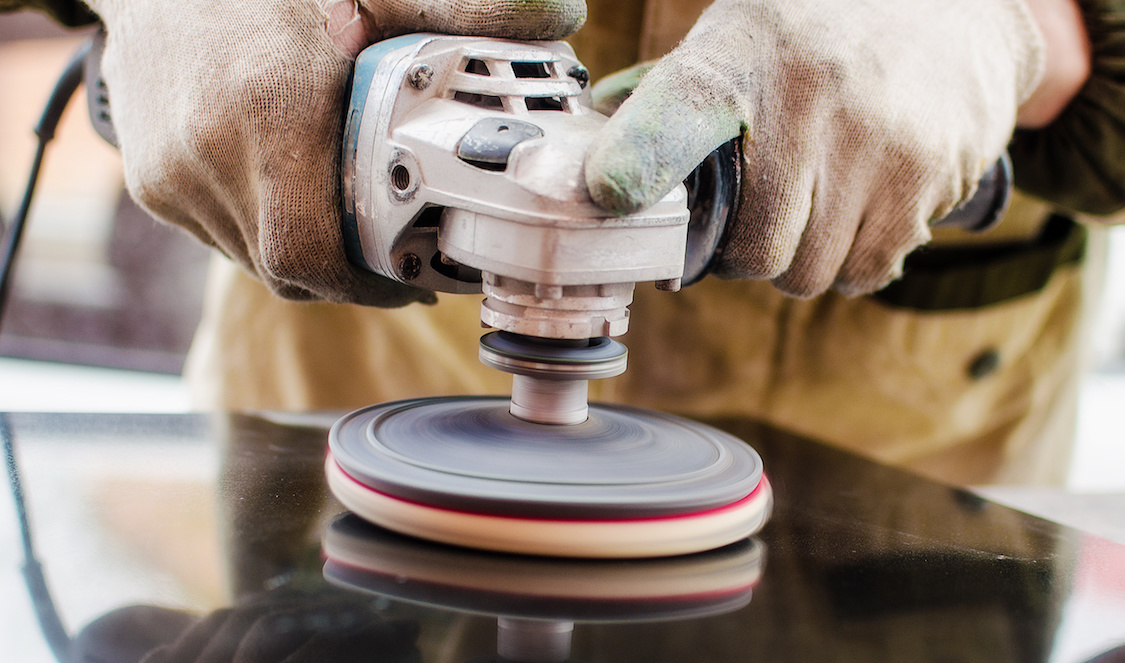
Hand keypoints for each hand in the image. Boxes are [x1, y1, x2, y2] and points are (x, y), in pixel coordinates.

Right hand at [85, 0, 586, 304]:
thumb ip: (461, 8)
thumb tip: (560, 17)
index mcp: (266, 112)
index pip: (314, 256)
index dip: (369, 287)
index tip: (413, 284)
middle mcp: (207, 154)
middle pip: (287, 269)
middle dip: (349, 277)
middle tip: (398, 262)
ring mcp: (169, 175)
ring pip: (253, 257)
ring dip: (308, 255)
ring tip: (351, 228)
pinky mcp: (150, 181)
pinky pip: (219, 232)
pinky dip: (266, 229)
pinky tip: (296, 197)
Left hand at [585, 0, 1045, 296]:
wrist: (950, 0)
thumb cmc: (816, 31)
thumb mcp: (738, 34)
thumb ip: (669, 98)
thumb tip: (594, 158)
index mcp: (738, 55)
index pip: (676, 116)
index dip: (638, 158)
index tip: (610, 191)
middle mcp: (807, 95)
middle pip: (752, 249)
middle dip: (747, 252)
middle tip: (758, 218)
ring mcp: (875, 137)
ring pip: (809, 272)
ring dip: (801, 260)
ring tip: (812, 209)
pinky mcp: (929, 172)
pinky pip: (868, 271)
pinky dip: (853, 264)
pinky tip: (857, 216)